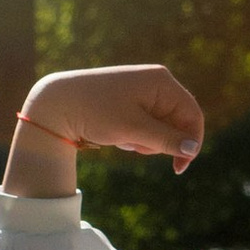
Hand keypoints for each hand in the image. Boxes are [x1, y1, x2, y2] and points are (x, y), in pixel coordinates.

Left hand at [3, 66, 204, 199]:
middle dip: (158, 141)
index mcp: (161, 81)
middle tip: (133, 145)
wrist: (56, 104)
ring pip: (159, 126)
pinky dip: (133, 135)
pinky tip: (114, 134)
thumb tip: (193, 148)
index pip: (192, 114)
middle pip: (176, 122)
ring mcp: (142, 90)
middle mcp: (155, 81)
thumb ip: (167, 140)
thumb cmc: (96, 112)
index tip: (179, 168)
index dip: (191, 142)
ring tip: (121, 138)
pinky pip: (144, 124)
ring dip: (144, 140)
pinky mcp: (129, 100)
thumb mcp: (134, 130)